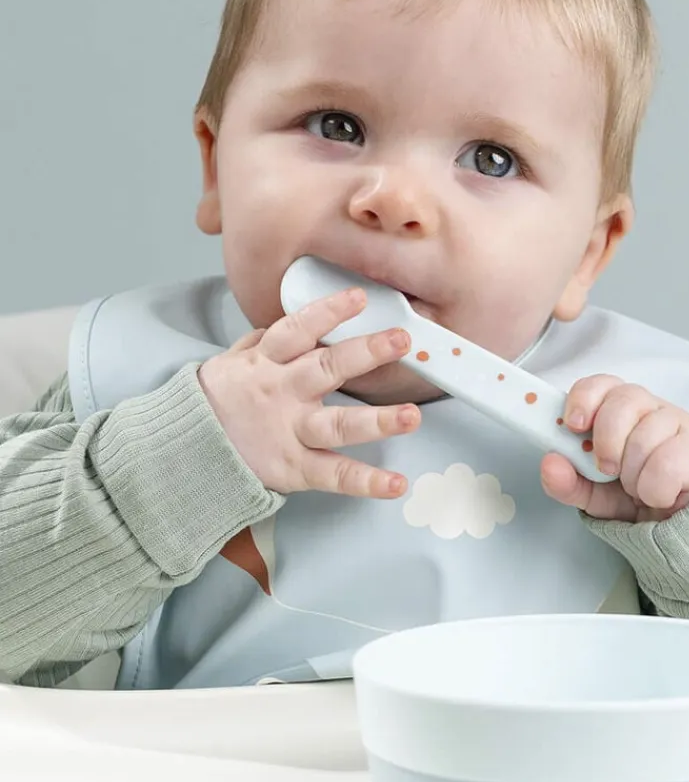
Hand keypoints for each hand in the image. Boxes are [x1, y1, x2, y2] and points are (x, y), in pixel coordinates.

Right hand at [198, 288, 419, 496]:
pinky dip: (366, 482)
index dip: (326, 312)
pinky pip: (335, 476)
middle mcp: (281, 395)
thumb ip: (263, 342)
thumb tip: (297, 322)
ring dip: (379, 421)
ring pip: (338, 425)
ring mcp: (290, 433)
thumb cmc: (214, 404)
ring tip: (413, 416)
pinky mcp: (295, 469)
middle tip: (400, 340)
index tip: (358, 297)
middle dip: (366, 353)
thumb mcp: (229, 363)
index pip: (296, 330)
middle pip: (326, 370)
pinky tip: (396, 484)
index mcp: (264, 364)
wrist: (181, 454)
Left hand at [541, 376, 688, 521]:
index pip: (599, 384)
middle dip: (608, 441)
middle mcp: (646, 407)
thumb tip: (549, 463)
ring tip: (636, 486)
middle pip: (623, 401)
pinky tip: (660, 494)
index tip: (574, 425)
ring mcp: (674, 422)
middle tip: (607, 469)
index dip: (584, 399)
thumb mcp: (592, 493)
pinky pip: (666, 464)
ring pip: (643, 437)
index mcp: (615, 408)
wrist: (680, 520)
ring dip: (632, 475)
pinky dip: (654, 490)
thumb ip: (566, 481)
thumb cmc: (633, 492)